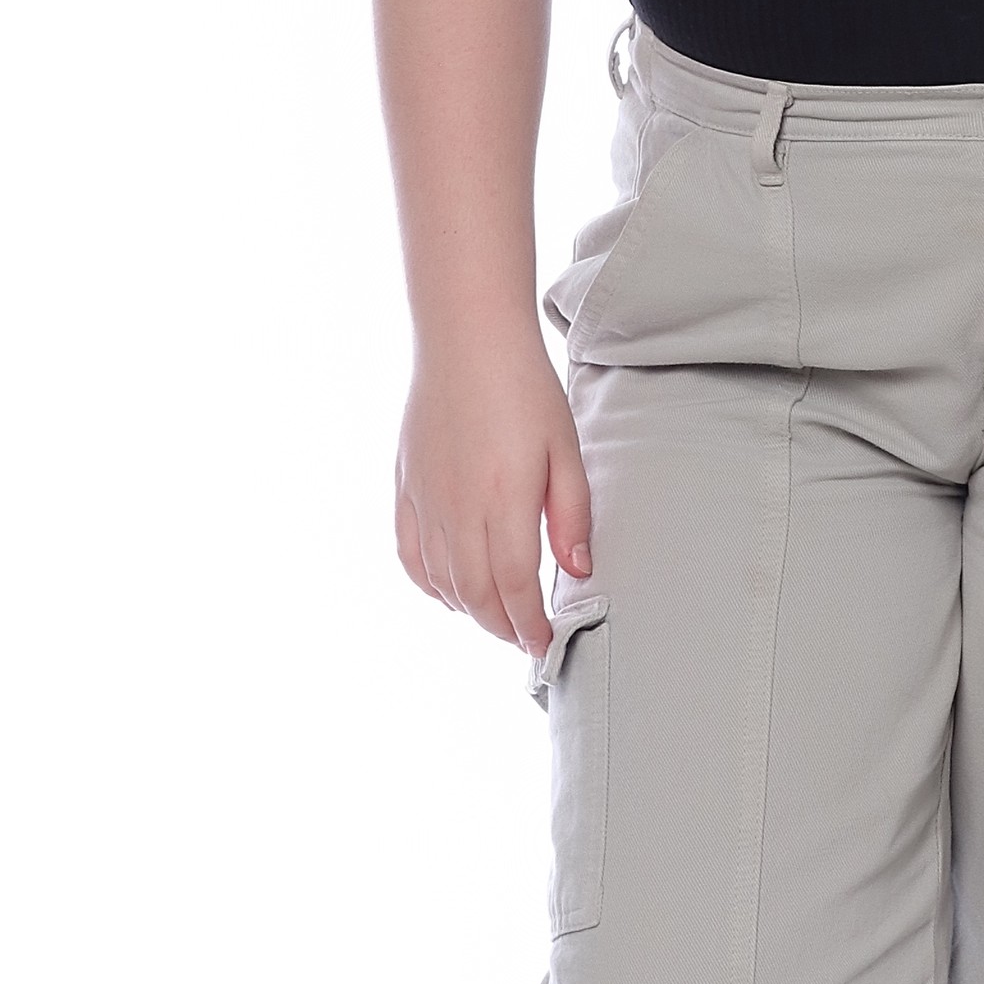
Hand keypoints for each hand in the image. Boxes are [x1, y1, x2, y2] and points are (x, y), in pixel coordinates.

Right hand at [394, 331, 591, 655]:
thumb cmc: (524, 388)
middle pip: (477, 593)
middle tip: (525, 639)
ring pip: (442, 581)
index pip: (515, 587)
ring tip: (497, 619)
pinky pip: (409, 555)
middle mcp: (458, 509)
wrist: (466, 339)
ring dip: (470, 610)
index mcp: (503, 500)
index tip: (544, 644)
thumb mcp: (565, 448)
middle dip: (503, 627)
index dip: (529, 625)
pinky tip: (451, 591)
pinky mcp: (405, 488)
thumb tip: (577, 571)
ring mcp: (425, 500)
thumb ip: (571, 514)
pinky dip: (430, 585)